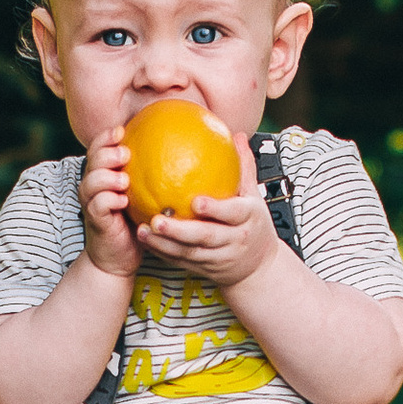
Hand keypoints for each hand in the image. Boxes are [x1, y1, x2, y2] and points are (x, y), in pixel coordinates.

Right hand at [76, 135, 141, 280]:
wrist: (119, 258)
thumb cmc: (136, 223)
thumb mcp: (146, 196)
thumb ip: (155, 175)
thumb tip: (186, 151)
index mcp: (104, 174)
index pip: (99, 147)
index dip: (107, 136)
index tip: (124, 130)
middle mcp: (93, 185)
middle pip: (93, 158)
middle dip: (107, 152)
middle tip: (125, 153)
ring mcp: (92, 202)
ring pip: (91, 180)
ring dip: (107, 176)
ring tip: (124, 179)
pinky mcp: (95, 220)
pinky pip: (99, 204)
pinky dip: (110, 199)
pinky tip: (124, 200)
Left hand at [135, 170, 275, 294]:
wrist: (258, 268)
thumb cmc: (254, 225)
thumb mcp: (255, 197)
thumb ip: (244, 167)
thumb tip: (237, 135)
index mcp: (248, 219)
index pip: (232, 213)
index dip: (215, 209)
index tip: (195, 201)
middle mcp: (234, 240)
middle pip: (206, 237)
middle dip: (180, 231)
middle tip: (158, 219)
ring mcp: (219, 257)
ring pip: (189, 253)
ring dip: (164, 244)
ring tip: (144, 230)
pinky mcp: (204, 269)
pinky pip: (181, 261)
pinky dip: (162, 252)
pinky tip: (145, 239)